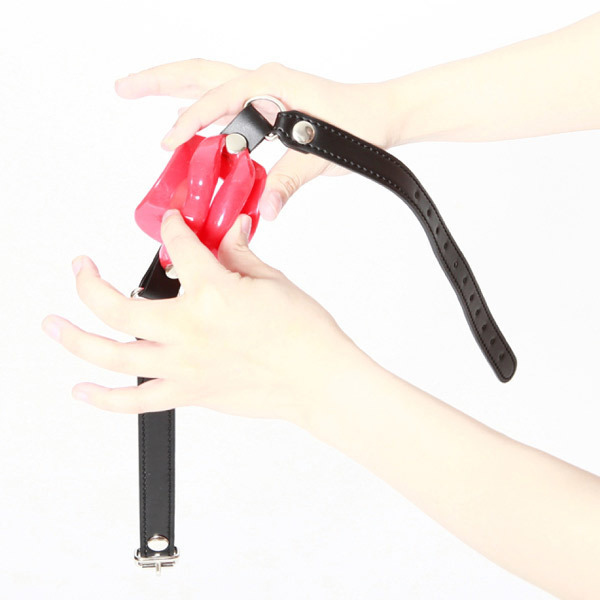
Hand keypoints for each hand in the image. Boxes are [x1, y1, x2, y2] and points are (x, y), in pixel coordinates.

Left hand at [41, 210, 364, 425]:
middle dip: (89, 282)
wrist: (320, 379)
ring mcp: (183, 364)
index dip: (172, 228)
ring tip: (54, 325)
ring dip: (75, 338)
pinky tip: (82, 389)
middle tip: (81, 268)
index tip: (171, 224)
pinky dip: (105, 398)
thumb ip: (239, 256)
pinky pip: (137, 401)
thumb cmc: (306, 333)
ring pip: (112, 353)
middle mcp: (187, 328)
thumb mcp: (272, 282)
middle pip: (116, 304)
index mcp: (211, 292)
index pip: (178, 246)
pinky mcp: (190, 392)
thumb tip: (229, 234)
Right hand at [115, 59, 396, 219]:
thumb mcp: (321, 155)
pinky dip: (204, 116)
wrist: (384, 116)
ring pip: (209, 85)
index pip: (216, 100)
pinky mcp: (270, 107)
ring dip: (175, 93)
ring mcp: (265, 92)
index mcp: (270, 85)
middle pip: (198, 73)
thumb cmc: (361, 123)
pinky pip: (227, 108)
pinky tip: (193, 132)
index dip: (189, 122)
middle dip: (158, 79)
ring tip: (140, 98)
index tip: (168, 144)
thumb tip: (262, 210)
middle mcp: (263, 83)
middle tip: (122, 87)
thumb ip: (288, 182)